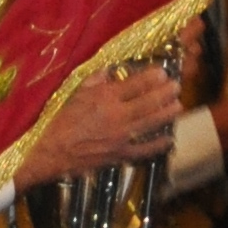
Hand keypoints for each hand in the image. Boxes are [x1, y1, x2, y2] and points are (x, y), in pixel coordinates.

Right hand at [20, 63, 179, 186]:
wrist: (49, 153)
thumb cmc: (59, 121)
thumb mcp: (75, 93)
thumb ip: (95, 81)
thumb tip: (111, 71)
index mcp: (105, 98)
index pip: (136, 84)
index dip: (152, 77)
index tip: (163, 71)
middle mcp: (116, 116)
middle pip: (148, 102)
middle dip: (165, 93)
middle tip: (177, 86)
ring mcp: (119, 138)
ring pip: (150, 123)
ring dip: (166, 114)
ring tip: (178, 106)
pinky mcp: (118, 156)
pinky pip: (142, 150)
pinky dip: (158, 145)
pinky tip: (169, 139)